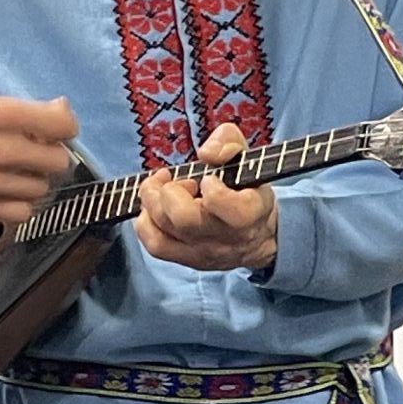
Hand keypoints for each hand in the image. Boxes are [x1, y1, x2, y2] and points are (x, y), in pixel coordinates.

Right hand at [0, 94, 77, 222]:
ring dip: (36, 179)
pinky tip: (10, 191)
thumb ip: (21, 110)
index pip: (61, 125)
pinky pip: (22, 213)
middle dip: (51, 154)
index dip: (65, 127)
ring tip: (19, 171)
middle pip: (58, 161)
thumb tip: (61, 110)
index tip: (58, 128)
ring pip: (42, 188)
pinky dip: (21, 204)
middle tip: (37, 150)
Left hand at [136, 124, 277, 273]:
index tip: (209, 178)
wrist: (257, 237)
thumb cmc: (249, 191)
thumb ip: (228, 143)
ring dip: (151, 204)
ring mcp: (202, 253)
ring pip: (161, 234)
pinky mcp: (186, 260)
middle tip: (178, 181)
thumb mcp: (248, 158)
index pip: (220, 203)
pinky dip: (145, 222)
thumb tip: (205, 153)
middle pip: (182, 218)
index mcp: (247, 213)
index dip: (209, 185)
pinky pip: (154, 246)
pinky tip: (154, 207)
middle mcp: (223, 238)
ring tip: (161, 189)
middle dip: (169, 191)